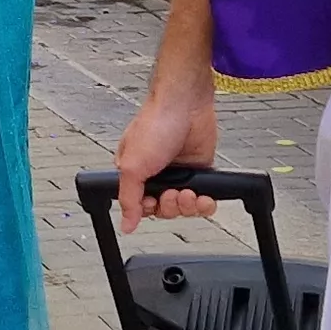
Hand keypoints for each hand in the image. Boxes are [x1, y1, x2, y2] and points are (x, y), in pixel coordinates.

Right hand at [111, 83, 222, 230]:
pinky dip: (204, 204)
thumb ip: (128, 199)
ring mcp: (179, 173)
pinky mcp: (198, 171)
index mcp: (135, 173)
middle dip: (170, 206)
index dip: (148, 209)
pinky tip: (204, 197)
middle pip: (163, 210)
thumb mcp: (132, 167)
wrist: (186, 105)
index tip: (153, 202)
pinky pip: (203, 199)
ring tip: (188, 192)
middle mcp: (156, 175)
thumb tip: (126, 224)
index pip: (140, 205)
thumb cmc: (156, 124)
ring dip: (187, 205)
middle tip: (173, 192)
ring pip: (183, 207)